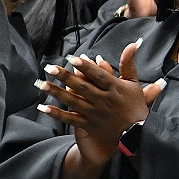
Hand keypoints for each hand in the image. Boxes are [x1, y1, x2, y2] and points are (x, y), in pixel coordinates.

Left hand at [37, 40, 165, 165]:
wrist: (137, 134)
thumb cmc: (135, 105)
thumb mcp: (134, 83)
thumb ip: (129, 63)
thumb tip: (132, 43)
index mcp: (115, 88)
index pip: (98, 75)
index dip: (85, 67)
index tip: (71, 58)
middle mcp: (104, 100)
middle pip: (82, 87)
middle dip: (65, 77)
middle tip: (50, 68)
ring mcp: (95, 113)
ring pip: (73, 101)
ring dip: (56, 93)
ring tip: (41, 84)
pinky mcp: (88, 125)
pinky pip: (70, 119)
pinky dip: (57, 114)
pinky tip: (43, 108)